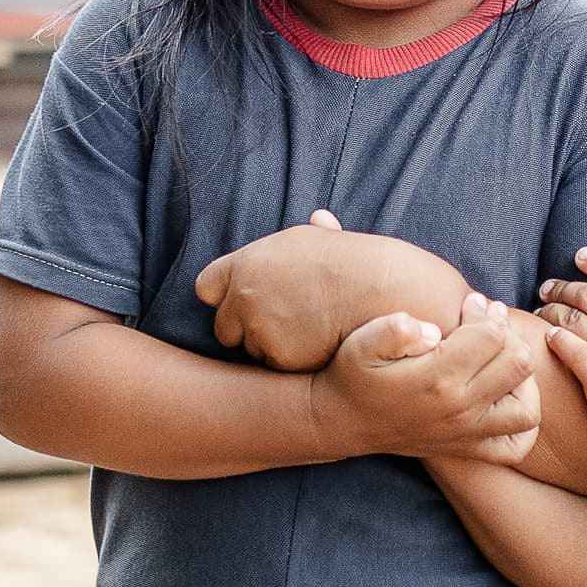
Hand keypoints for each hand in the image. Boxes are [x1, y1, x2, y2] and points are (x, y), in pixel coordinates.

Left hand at [195, 211, 374, 370]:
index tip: (243, 302)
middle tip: (281, 325)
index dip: (224, 297)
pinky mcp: (277, 356)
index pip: (206, 286)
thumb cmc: (355, 261)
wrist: (380, 291)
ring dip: (271, 347)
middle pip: (223, 328)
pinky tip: (316, 347)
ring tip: (308, 333)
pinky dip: (291, 363)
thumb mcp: (321, 239)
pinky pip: (275, 367)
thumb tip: (320, 219)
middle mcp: (244, 296)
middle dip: (245, 330)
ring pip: (251, 350)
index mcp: (246, 263)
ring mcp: (258, 328)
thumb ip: (304, 238)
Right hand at [315, 296, 541, 465]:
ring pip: (526, 407)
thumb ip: (394, 329)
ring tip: (499, 359)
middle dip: (507, 336)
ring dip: (521, 379)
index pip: (492, 334)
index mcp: (438, 378)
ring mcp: (468, 433)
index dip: (483, 311)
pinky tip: (507, 398)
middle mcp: (460, 409)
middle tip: (484, 324)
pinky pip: (516, 446)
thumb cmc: (354, 375)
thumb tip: (430, 329)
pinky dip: (522, 424)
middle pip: (518, 363)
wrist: (342, 420)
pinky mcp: (468, 449)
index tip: (467, 304)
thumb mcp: (362, 343)